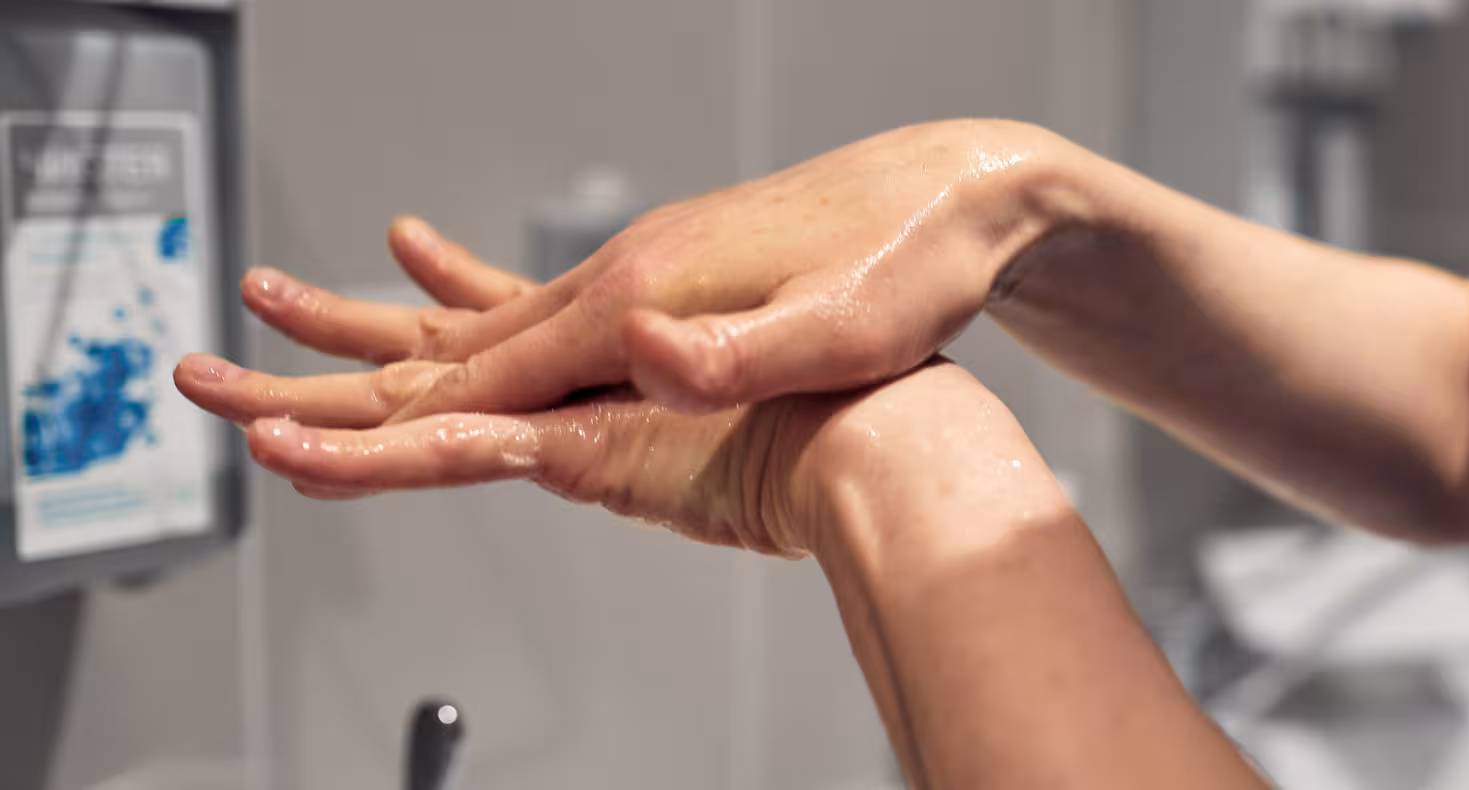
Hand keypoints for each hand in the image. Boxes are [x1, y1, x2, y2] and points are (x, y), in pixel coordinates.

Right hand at [232, 120, 1080, 426]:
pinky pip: (541, 294)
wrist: (959, 191)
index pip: (491, 374)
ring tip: (283, 303)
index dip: (393, 422)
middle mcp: (624, 271)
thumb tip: (646, 354)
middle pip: (457, 342)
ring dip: (381, 329)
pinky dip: (464, 293)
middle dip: (341, 375)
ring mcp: (642, 265)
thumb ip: (741, 353)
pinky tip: (421, 264)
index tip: (296, 451)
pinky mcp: (669, 270)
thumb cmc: (915, 264)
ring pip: (484, 315)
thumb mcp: (844, 330)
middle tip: (226, 384)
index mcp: (643, 294)